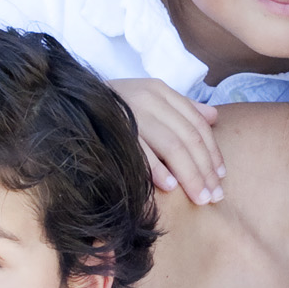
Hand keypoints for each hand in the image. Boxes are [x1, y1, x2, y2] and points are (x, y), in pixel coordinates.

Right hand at [110, 78, 224, 204]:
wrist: (68, 101)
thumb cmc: (114, 106)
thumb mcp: (150, 100)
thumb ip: (182, 109)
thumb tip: (213, 116)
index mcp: (160, 91)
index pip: (197, 124)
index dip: (212, 152)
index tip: (220, 176)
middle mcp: (148, 98)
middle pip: (189, 137)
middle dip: (205, 170)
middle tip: (214, 196)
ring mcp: (130, 112)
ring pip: (173, 146)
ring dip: (190, 174)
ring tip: (200, 197)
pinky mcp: (113, 128)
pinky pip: (141, 151)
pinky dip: (157, 169)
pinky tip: (170, 187)